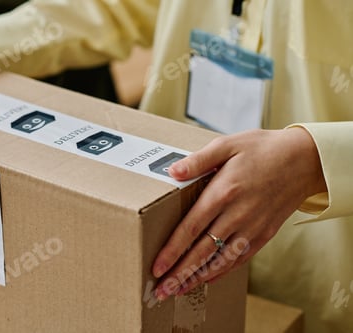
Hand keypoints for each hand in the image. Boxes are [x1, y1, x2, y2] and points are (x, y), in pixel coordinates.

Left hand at [152, 128, 326, 299]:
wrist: (305, 160)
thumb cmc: (262, 149)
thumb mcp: (228, 145)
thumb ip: (198, 160)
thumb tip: (172, 172)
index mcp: (223, 192)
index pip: (191, 228)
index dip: (172, 251)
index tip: (157, 267)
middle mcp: (237, 214)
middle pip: (203, 251)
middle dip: (180, 273)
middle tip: (161, 291)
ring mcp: (252, 227)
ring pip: (221, 260)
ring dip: (198, 277)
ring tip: (178, 290)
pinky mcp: (264, 234)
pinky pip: (240, 258)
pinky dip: (222, 271)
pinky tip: (207, 279)